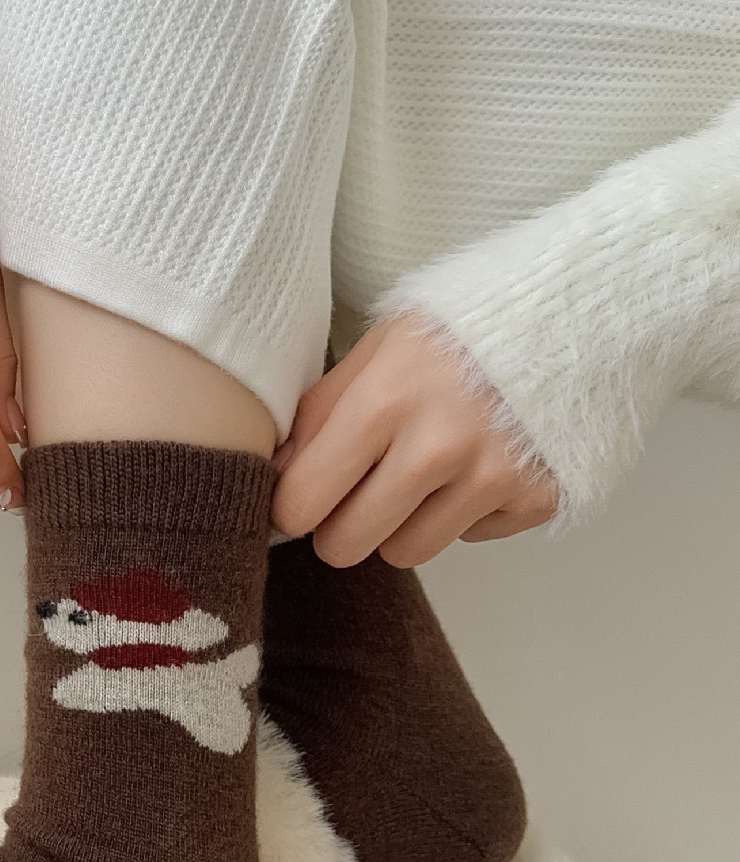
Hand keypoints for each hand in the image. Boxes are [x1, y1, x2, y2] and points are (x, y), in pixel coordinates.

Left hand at [272, 315, 558, 565]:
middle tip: (358, 489)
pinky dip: (465, 512)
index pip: (302, 503)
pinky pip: (468, 537)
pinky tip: (479, 463)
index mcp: (385, 402)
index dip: (292, 505)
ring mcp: (493, 480)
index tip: (301, 494)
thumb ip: (323, 410)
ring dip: (402, 523)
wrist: (583, 310)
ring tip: (423, 471)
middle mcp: (438, 449)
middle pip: (345, 545)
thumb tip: (278, 473)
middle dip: (341, 524)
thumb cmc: (468, 325)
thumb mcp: (384, 345)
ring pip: (405, 552)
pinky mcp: (538, 500)